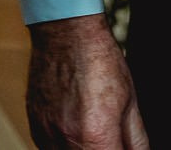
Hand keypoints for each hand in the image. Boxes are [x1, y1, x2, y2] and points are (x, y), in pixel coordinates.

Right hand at [26, 15, 148, 149]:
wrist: (65, 32)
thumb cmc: (99, 61)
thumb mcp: (130, 104)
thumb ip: (137, 141)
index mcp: (95, 135)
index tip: (123, 146)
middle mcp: (66, 138)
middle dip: (102, 149)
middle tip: (111, 140)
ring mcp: (46, 131)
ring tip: (92, 134)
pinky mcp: (34, 123)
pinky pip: (49, 149)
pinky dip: (64, 146)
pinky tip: (75, 132)